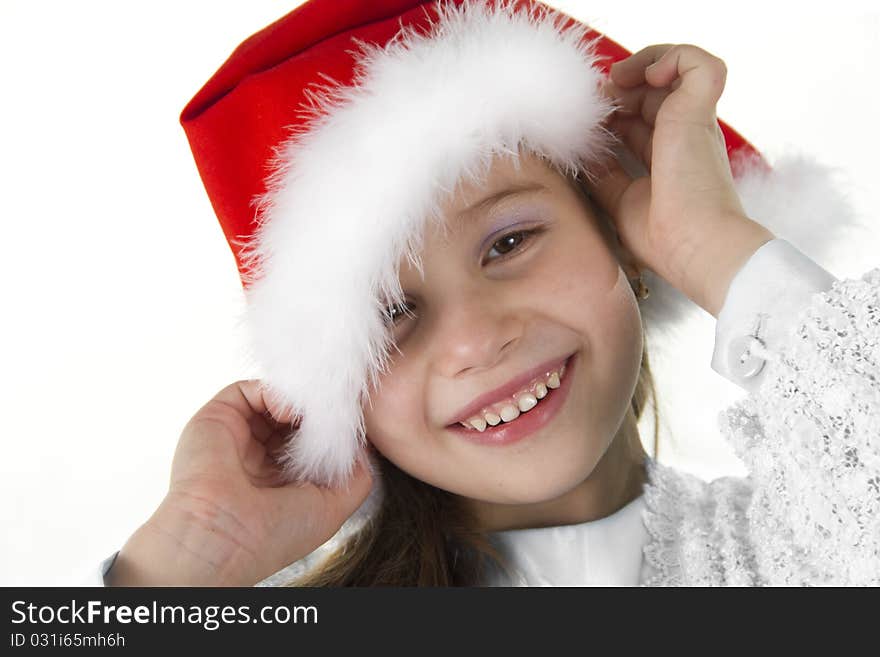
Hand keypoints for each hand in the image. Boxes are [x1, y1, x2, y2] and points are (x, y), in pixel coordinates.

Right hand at [106, 380, 373, 585]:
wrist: (222, 537)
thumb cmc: (273, 533)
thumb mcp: (333, 509)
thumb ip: (356, 477)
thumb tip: (359, 444)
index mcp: (279, 478)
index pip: (310, 439)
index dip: (331, 430)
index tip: (347, 427)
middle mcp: (257, 455)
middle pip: (294, 416)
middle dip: (318, 413)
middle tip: (335, 414)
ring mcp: (237, 435)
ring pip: (275, 400)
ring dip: (300, 402)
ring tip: (313, 415)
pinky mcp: (219, 417)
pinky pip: (252, 389)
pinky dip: (276, 392)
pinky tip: (289, 412)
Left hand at [589, 44, 774, 315]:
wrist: (694, 246)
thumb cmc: (664, 237)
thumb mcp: (619, 200)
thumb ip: (604, 175)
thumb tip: (584, 155)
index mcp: (671, 156)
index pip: (640, 120)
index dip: (613, 114)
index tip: (588, 124)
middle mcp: (686, 135)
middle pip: (653, 92)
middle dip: (619, 90)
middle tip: (595, 103)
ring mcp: (695, 122)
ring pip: (676, 68)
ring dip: (641, 65)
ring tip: (616, 83)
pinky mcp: (700, 111)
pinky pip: (698, 63)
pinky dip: (672, 57)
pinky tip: (646, 78)